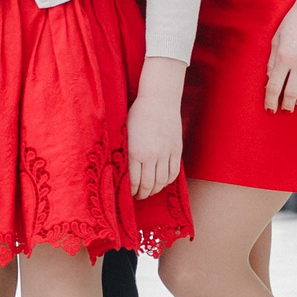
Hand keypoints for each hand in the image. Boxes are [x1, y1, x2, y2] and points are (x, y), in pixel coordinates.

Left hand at [127, 64, 184, 197]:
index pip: (133, 181)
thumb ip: (124, 151)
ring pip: (162, 181)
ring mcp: (165, 153)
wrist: (158, 100)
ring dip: (156, 190)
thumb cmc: (138, 114)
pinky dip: (168, 181)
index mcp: (134, 151)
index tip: (129, 194)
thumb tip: (121, 170)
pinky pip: (174, 172)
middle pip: (148, 184)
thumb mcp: (125, 132)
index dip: (131, 191)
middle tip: (140, 196)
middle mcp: (150, 155)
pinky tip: (163, 182)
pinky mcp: (176, 149)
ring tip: (151, 191)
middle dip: (143, 194)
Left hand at [264, 0, 296, 112]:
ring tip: (296, 106)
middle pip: (291, 94)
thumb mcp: (277, 37)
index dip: (270, 101)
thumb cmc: (295, 19)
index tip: (269, 108)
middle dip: (286, 105)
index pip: (274, 86)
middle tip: (283, 109)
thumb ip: (272, 60)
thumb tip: (269, 78)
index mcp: (284, 56)